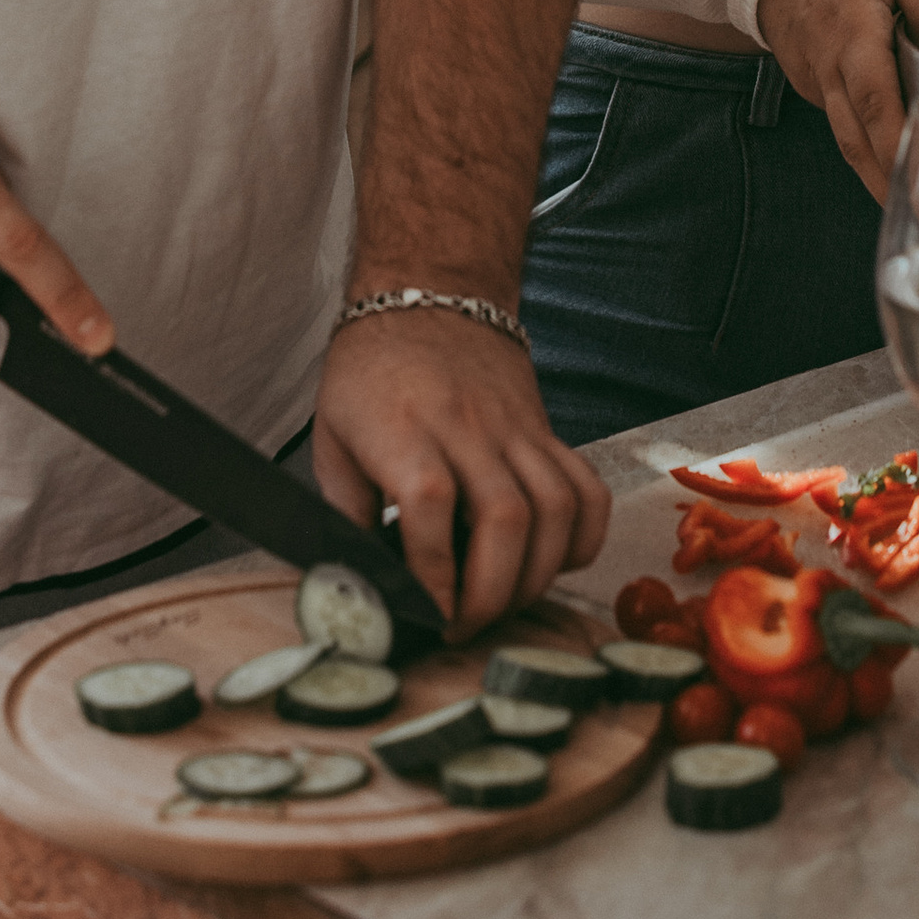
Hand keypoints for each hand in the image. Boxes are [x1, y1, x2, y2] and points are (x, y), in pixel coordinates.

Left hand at [310, 305, 607, 638]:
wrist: (430, 291)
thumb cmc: (371, 371)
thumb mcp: (332, 438)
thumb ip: (346, 513)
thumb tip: (358, 586)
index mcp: (405, 428)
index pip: (429, 504)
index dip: (431, 573)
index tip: (425, 615)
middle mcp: (468, 427)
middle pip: (505, 517)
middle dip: (490, 593)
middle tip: (464, 627)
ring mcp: (516, 428)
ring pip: (555, 508)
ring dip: (536, 576)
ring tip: (503, 603)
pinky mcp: (545, 431)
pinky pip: (586, 489)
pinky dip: (582, 538)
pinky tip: (552, 563)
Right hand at [755, 0, 918, 206]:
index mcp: (855, 29)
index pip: (879, 103)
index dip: (905, 152)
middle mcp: (829, 64)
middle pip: (862, 142)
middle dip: (899, 189)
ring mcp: (811, 76)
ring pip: (849, 139)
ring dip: (882, 177)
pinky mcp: (805, 78)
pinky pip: (839, 119)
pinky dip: (866, 146)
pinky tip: (895, 158)